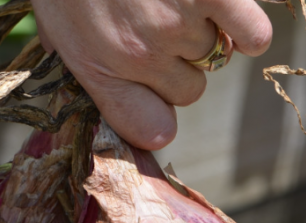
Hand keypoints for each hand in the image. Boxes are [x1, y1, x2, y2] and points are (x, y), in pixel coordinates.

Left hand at [31, 0, 272, 149]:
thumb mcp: (52, 18)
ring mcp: (178, 25)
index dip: (157, 116)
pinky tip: (228, 9)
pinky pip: (253, 35)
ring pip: (216, 56)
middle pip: (189, 92)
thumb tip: (85, 88)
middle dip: (180, 65)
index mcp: (98, 67)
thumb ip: (73, 57)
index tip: (158, 99)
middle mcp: (140, 56)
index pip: (147, 128)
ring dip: (206, 31)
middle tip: (164, 27)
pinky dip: (247, 27)